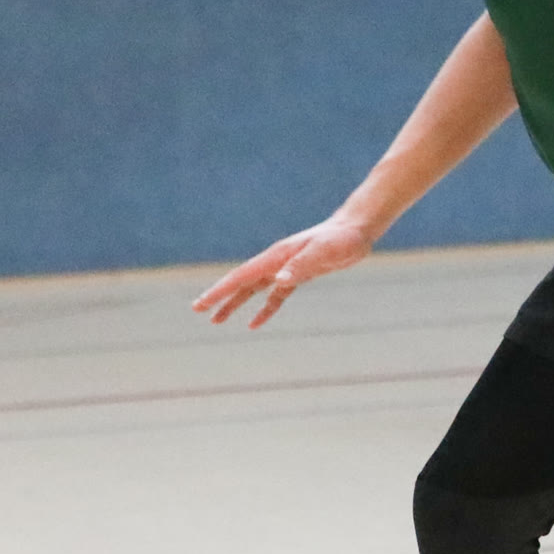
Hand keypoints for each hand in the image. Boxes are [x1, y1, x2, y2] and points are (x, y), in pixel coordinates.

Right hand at [192, 214, 374, 327]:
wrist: (356, 229)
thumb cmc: (341, 239)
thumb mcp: (324, 252)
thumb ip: (302, 266)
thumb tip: (278, 281)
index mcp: (276, 257)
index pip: (241, 276)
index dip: (220, 291)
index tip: (201, 304)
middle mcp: (276, 262)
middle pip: (241, 282)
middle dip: (219, 296)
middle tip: (197, 310)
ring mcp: (285, 268)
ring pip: (253, 289)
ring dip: (235, 304)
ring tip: (216, 321)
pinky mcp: (298, 275)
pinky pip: (274, 296)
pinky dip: (263, 309)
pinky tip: (254, 323)